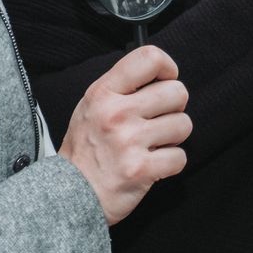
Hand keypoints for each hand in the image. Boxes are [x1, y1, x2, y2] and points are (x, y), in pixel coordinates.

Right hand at [58, 45, 191, 224]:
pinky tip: (151, 164)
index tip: (166, 80)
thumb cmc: (86, 149)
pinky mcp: (141, 170)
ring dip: (173, 137)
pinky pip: (180, 157)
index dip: (168, 68)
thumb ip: (121, 88)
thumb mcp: (91, 107)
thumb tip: (161, 74)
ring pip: (184, 124)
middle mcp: (115, 113)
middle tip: (156, 121)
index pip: (149, 58)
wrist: (68, 195)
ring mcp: (129, 141)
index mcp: (102, 93)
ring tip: (151, 144)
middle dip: (174, 108)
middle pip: (177, 92)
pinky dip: (170, 163)